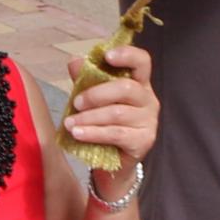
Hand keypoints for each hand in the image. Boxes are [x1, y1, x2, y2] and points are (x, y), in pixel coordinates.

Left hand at [66, 43, 160, 182]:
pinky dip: (94, 133)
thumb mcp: (94, 100)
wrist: (113, 164)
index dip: (127, 55)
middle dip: (96, 94)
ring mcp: (148, 121)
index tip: (107, 56)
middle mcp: (148, 99)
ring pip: (118, 113)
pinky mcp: (144, 140)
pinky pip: (116, 134)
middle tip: (76, 103)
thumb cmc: (105, 125)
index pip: (142, 61)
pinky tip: (78, 134)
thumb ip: (86, 80)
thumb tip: (75, 60)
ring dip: (89, 118)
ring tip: (70, 123)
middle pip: (126, 88)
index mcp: (139, 83)